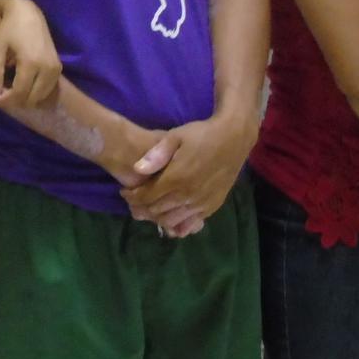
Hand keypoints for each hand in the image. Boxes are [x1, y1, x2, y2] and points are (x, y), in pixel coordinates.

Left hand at [0, 0, 61, 108]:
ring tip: (8, 91)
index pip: (19, 93)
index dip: (4, 101)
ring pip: (40, 97)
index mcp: (31, 63)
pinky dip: (34, 92)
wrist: (28, 13)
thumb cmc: (9, 28)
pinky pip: (46, 89)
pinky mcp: (58, 67)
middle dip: (13, 101)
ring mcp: (55, 68)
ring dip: (24, 98)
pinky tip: (21, 86)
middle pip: (31, 99)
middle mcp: (47, 68)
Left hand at [120, 112, 256, 233]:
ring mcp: (202, 203)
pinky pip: (191, 223)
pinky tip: (170, 219)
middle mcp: (188, 195)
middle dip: (141, 209)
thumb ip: (156, 154)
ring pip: (173, 220)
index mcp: (177, 178)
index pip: (147, 197)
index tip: (124, 192)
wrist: (233, 139)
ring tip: (148, 210)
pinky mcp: (213, 206)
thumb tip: (136, 169)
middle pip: (158, 211)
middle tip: (132, 203)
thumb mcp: (175, 137)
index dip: (132, 197)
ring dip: (157, 218)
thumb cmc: (201, 134)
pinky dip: (178, 224)